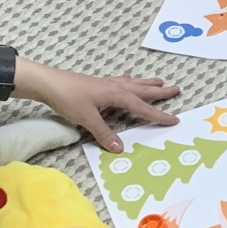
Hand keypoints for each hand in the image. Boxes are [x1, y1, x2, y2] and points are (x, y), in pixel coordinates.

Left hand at [12, 57, 180, 150]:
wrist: (48, 83)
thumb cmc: (68, 98)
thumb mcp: (87, 119)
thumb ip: (104, 134)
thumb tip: (120, 148)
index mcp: (116, 95)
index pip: (142, 107)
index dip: (158, 115)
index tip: (174, 120)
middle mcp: (115, 87)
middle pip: (143, 89)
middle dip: (160, 91)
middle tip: (177, 89)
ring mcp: (107, 83)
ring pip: (133, 83)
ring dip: (147, 83)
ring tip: (160, 81)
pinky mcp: (98, 83)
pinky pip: (121, 81)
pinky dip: (129, 81)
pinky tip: (128, 79)